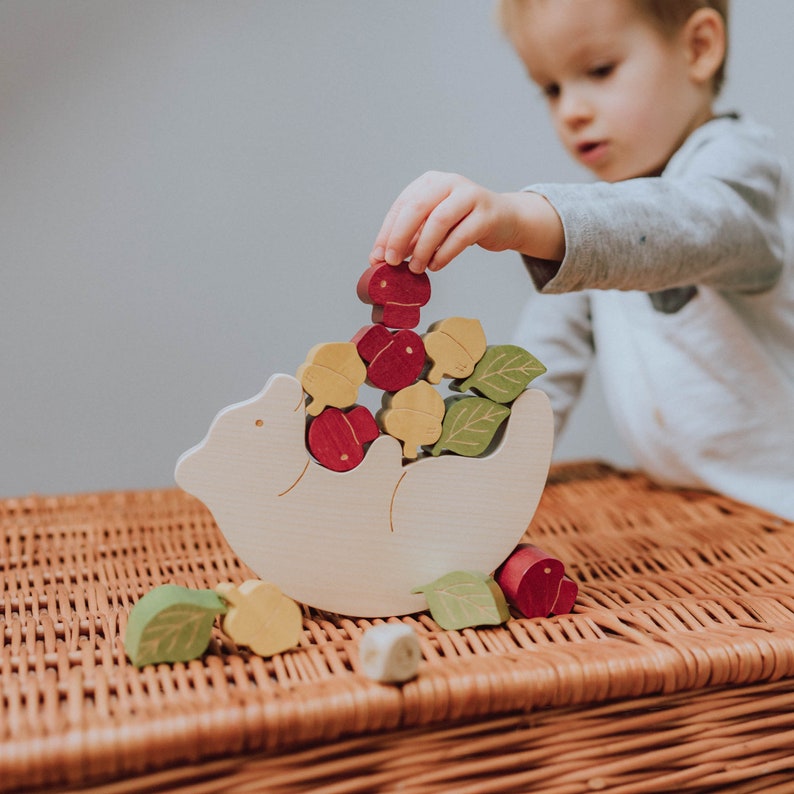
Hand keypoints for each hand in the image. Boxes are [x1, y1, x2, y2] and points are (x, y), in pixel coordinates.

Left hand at [370, 171, 518, 273]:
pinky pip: (461, 235)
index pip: (401, 206)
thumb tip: (380, 258)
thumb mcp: (432, 227)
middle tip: (393, 262)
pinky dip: (444, 253)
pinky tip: (436, 265)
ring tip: (416, 268)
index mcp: (430, 182)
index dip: (387, 233)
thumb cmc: (463, 223)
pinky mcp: (486, 214)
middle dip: (400, 238)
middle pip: (417, 209)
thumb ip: (410, 239)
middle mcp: (448, 182)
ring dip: (423, 248)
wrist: (505, 220)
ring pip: (439, 221)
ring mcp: (469, 195)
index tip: (378, 257)